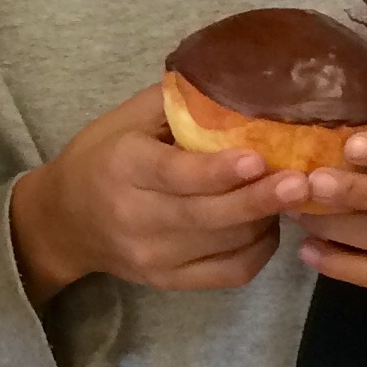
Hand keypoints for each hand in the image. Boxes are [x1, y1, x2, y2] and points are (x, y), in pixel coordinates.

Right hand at [9, 85, 300, 304]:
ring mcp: (154, 257)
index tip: (257, 160)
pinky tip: (269, 223)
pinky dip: (259, 249)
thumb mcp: (126, 119)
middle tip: (303, 182)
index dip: (217, 172)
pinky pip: (229, 273)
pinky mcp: (170, 282)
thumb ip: (177, 104)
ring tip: (294, 193)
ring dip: (266, 220)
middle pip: (207, 216)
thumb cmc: (101, 157)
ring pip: (225, 245)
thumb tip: (240, 83)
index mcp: (123, 168)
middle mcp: (137, 218)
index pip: (175, 175)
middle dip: (259, 200)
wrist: (63, 222)